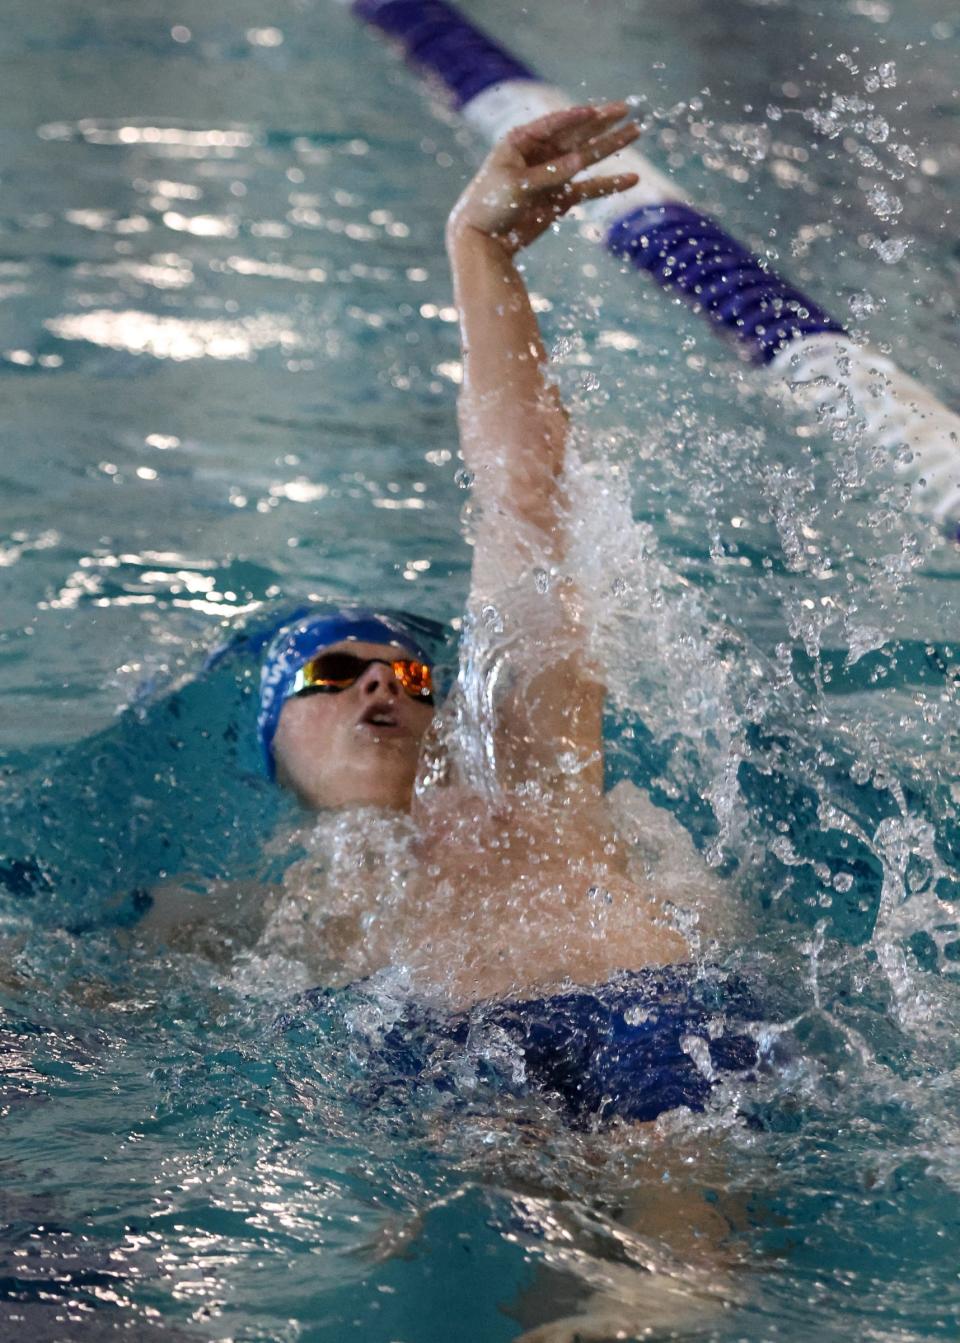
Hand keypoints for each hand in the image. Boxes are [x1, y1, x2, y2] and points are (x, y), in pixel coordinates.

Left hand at [447, 102, 639, 255]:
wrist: (483, 240)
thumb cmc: (490, 206)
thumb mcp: (519, 186)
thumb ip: (550, 173)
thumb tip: (581, 161)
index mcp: (521, 141)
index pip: (555, 123)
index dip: (576, 117)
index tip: (596, 111)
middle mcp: (539, 154)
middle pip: (576, 135)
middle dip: (601, 123)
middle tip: (627, 109)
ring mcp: (552, 176)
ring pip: (586, 158)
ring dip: (610, 147)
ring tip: (636, 132)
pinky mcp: (560, 199)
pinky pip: (589, 189)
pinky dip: (609, 185)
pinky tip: (631, 179)